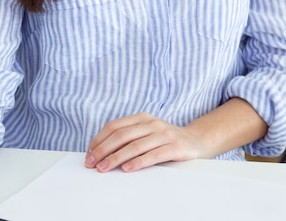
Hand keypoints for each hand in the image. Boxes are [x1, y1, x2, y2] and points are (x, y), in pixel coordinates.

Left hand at [84, 112, 200, 172]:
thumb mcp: (146, 133)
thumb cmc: (165, 140)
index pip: (114, 126)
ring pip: (134, 145)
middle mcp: (151, 123)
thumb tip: (101, 152)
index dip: (99, 139)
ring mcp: (164, 134)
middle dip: (103, 150)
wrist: (196, 140)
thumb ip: (129, 138)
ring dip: (116, 158)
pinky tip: (127, 169)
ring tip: (104, 168)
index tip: (89, 153)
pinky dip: (138, 162)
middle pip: (122, 135)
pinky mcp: (174, 146)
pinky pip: (153, 155)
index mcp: (142, 117)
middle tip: (92, 163)